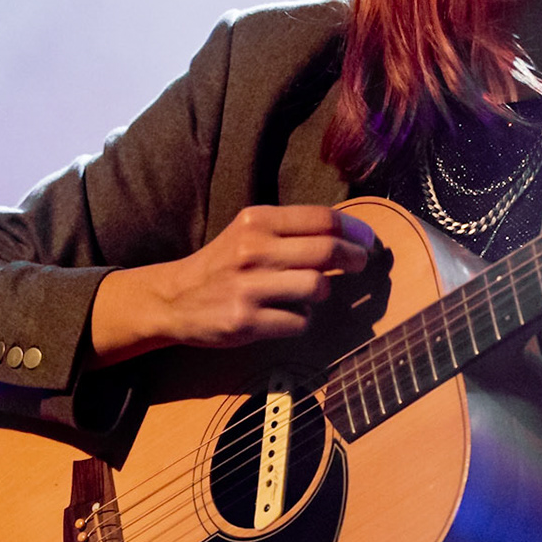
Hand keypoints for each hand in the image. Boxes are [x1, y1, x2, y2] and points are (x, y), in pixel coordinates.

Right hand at [89, 205, 375, 365]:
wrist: (174, 299)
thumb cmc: (224, 263)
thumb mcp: (249, 232)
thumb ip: (292, 230)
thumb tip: (350, 232)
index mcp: (257, 221)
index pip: (321, 219)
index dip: (354, 229)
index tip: (367, 238)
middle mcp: (253, 250)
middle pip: (327, 251)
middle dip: (354, 258)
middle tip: (360, 263)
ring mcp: (249, 287)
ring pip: (318, 288)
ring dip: (323, 292)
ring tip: (314, 292)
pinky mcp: (246, 321)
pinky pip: (299, 322)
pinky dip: (302, 320)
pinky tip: (288, 315)